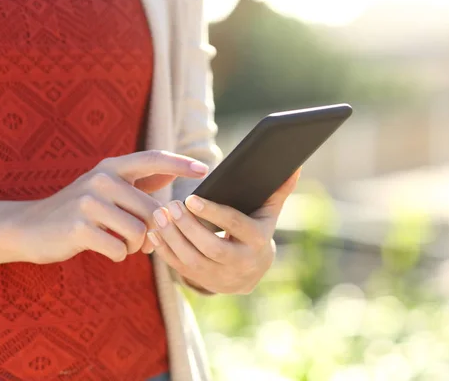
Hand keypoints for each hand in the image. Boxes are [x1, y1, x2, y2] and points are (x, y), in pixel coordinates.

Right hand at [5, 151, 207, 263]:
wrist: (29, 227)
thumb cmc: (78, 209)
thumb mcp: (106, 188)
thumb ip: (139, 182)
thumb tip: (171, 174)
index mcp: (112, 167)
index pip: (153, 158)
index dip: (180, 164)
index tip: (205, 169)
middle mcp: (101, 178)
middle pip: (153, 209)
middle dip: (154, 231)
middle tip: (145, 242)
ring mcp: (89, 202)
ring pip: (139, 232)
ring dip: (136, 246)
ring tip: (122, 244)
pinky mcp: (79, 227)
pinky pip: (120, 248)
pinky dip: (119, 255)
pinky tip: (106, 249)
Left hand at [149, 169, 300, 293]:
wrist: (252, 272)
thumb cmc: (257, 231)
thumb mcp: (268, 212)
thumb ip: (278, 189)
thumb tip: (294, 166)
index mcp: (258, 241)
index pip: (235, 226)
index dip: (213, 213)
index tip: (191, 198)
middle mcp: (242, 263)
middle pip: (212, 248)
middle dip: (189, 227)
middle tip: (171, 205)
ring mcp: (222, 276)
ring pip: (193, 261)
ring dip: (173, 238)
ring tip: (160, 215)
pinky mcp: (204, 282)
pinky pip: (180, 268)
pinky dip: (165, 251)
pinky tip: (154, 232)